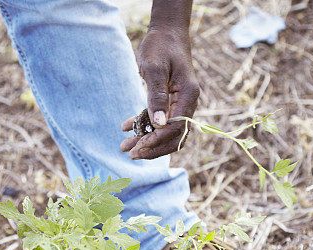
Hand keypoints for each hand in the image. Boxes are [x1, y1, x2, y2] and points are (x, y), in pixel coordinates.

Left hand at [121, 27, 199, 159]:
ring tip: (124, 147)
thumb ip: (156, 96)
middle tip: (131, 154)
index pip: (176, 128)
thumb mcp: (154, 68)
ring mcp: (180, 103)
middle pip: (174, 136)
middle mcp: (187, 102)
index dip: (158, 140)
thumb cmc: (160, 46)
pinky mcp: (170, 101)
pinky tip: (126, 127)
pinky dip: (144, 126)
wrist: (166, 31)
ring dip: (147, 141)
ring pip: (166, 131)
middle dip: (153, 148)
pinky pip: (159, 120)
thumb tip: (159, 124)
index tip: (139, 147)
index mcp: (188, 95)